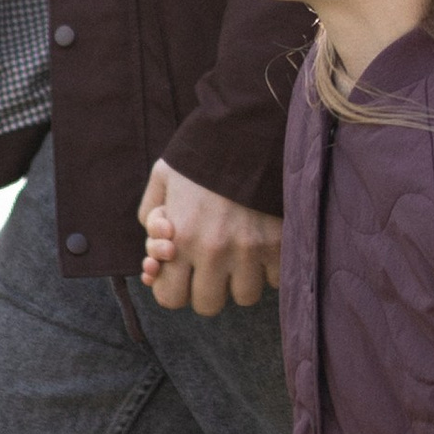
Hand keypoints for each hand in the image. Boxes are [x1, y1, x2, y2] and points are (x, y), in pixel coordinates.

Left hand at [137, 163, 281, 313]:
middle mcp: (213, 251)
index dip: (173, 289)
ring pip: (244, 296)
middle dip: (207, 287)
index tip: (181, 274)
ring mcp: (249, 250)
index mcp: (181, 238)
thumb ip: (152, 215)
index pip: (170, 298)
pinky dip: (270, 268)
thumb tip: (157, 249)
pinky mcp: (280, 244)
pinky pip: (275, 279)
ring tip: (240, 253)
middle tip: (211, 265)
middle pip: (208, 304)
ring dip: (241, 280)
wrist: (251, 129)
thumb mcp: (164, 178)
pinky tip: (263, 246)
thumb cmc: (203, 154)